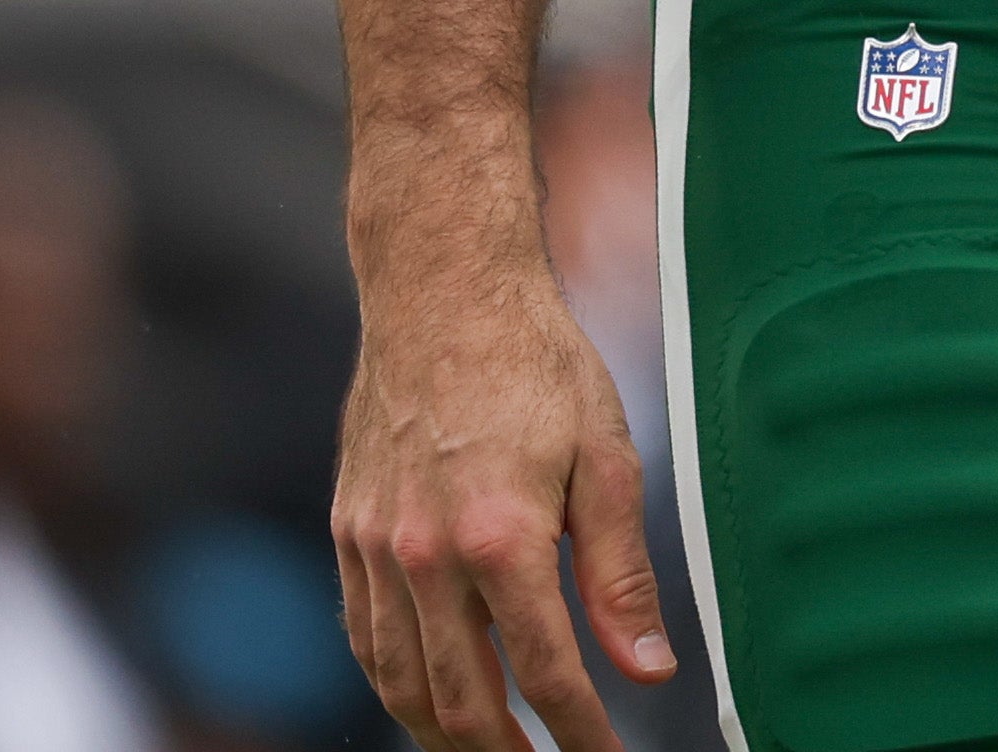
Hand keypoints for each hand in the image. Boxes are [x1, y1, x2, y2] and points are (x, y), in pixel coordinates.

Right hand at [334, 219, 674, 751]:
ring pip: (400, 685)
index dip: (581, 732)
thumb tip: (649, 667)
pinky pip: (366, 640)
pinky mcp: (348, 533)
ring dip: (447, 734)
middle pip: (461, 703)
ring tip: (495, 749)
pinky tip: (431, 696)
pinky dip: (396, 685)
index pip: (545, 674)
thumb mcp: (607, 457)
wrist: (441, 292)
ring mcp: (377, 548)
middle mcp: (426, 555)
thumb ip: (621, 573)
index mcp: (501, 537)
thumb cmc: (536, 364)